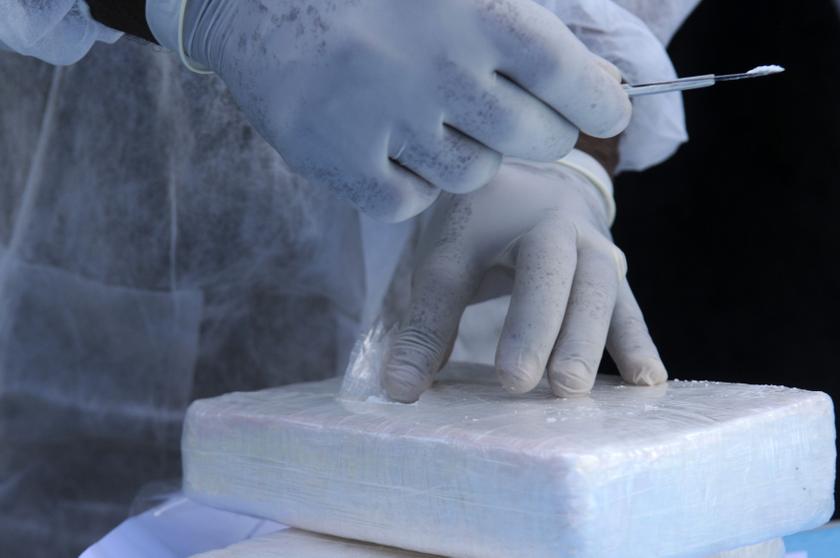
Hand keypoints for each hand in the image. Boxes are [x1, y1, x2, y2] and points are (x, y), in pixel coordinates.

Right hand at [156, 0, 630, 220]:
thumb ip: (520, 19)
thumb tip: (599, 80)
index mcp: (475, 11)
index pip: (571, 76)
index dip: (601, 101)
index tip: (607, 110)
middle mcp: (438, 69)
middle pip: (538, 139)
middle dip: (543, 133)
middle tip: (518, 116)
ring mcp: (388, 122)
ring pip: (473, 174)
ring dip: (466, 152)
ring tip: (429, 117)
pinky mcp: (343, 164)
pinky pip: (411, 202)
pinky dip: (409, 182)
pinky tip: (387, 146)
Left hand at [384, 155, 665, 401]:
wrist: (539, 186)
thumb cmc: (484, 226)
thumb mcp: (447, 260)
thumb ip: (426, 325)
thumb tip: (399, 391)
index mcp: (508, 217)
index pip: (485, 270)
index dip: (472, 325)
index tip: (481, 381)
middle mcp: (562, 227)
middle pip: (559, 276)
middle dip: (550, 329)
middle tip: (540, 384)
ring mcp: (597, 249)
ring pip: (601, 291)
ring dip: (592, 340)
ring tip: (578, 389)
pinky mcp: (616, 276)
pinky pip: (629, 308)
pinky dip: (637, 343)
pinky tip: (647, 381)